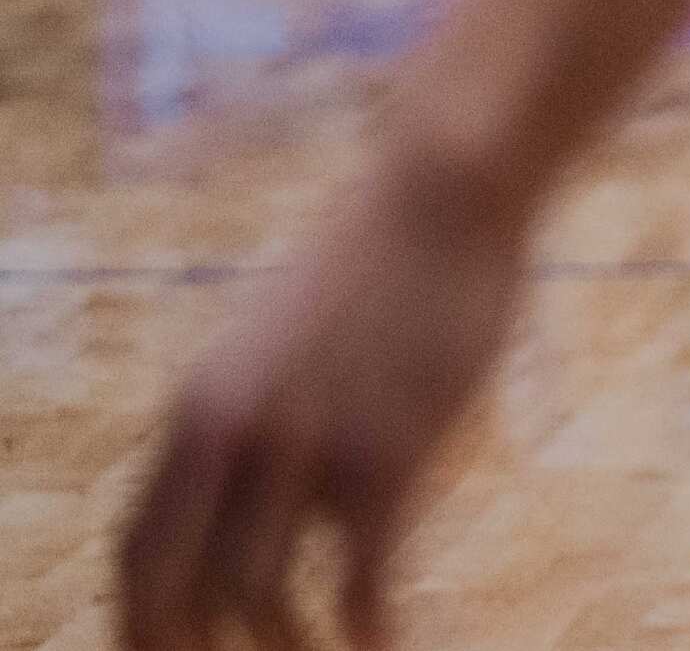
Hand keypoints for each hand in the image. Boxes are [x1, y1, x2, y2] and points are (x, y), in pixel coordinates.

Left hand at [119, 151, 532, 649]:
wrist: (443, 195)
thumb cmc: (376, 265)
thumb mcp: (275, 344)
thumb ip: (247, 419)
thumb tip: (239, 498)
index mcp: (196, 409)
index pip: (135, 556)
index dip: (139, 629)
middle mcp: (233, 435)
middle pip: (177, 595)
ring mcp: (309, 447)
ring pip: (260, 599)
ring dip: (289, 650)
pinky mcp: (389, 453)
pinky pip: (359, 578)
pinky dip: (365, 628)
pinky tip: (381, 644)